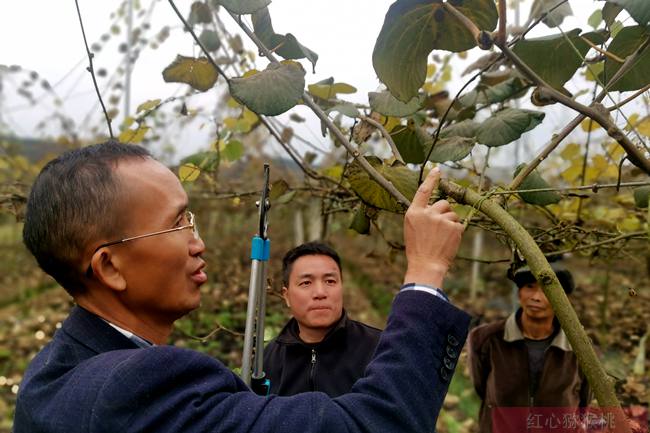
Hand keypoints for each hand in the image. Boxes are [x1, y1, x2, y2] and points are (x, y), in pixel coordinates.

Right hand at [403, 168, 462, 286]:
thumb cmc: (418, 249)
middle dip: (445, 213)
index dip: (431, 179)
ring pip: (453, 214)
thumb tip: (436, 207)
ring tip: (442, 238)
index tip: (437, 169)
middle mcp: (427, 213)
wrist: (426, 265)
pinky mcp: (454, 227)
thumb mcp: (413, 228)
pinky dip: (457, 232)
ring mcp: (441, 219)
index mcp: (414, 212)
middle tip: (439, 229)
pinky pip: (459, 224)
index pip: (423, 190)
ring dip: (451, 223)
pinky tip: (449, 242)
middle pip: (443, 203)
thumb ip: (422, 215)